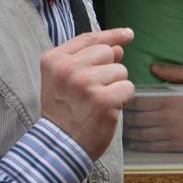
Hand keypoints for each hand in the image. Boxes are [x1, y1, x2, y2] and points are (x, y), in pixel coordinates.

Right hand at [40, 28, 135, 159]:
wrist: (59, 147)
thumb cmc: (64, 112)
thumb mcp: (63, 79)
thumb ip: (86, 58)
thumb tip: (119, 46)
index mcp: (54, 60)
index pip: (89, 39)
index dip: (111, 35)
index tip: (128, 34)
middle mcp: (68, 69)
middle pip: (108, 52)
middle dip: (109, 70)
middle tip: (93, 92)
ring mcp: (86, 83)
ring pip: (121, 71)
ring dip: (116, 87)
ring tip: (97, 103)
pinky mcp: (104, 99)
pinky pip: (128, 88)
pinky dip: (123, 100)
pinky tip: (107, 111)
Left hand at [124, 63, 182, 150]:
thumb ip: (173, 71)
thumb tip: (153, 67)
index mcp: (169, 99)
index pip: (139, 101)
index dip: (129, 101)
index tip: (125, 99)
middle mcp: (166, 117)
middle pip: (136, 119)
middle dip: (126, 117)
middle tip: (120, 114)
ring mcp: (170, 134)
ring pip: (140, 134)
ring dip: (130, 132)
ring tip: (126, 128)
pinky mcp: (175, 146)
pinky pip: (151, 147)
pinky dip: (140, 145)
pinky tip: (135, 142)